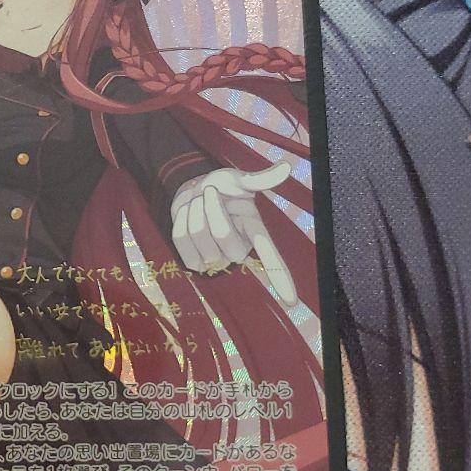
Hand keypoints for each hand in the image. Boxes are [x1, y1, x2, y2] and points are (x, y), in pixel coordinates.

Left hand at [170, 163, 296, 304]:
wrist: (194, 189)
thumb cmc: (223, 186)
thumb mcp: (240, 180)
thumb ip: (260, 180)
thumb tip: (285, 168)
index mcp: (255, 232)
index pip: (271, 258)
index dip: (281, 278)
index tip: (291, 302)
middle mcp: (238, 250)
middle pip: (221, 233)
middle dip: (210, 205)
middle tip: (210, 191)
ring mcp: (215, 258)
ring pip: (197, 234)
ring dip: (193, 209)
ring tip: (199, 202)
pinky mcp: (192, 261)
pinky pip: (180, 240)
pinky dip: (178, 220)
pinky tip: (187, 215)